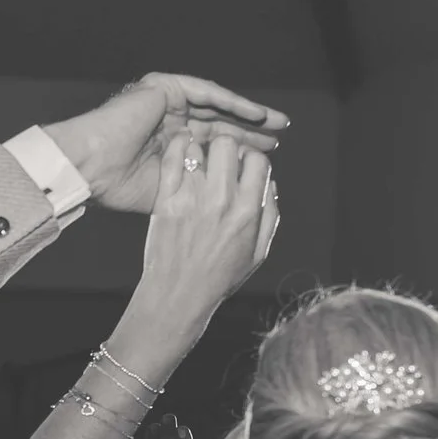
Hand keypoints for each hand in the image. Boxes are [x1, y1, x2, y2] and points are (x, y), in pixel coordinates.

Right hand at [45, 74, 288, 215]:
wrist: (91, 169)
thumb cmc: (120, 186)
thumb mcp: (171, 190)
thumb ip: (198, 184)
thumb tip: (235, 192)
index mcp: (167, 143)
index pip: (211, 145)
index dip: (239, 152)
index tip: (266, 161)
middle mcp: (169, 120)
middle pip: (219, 122)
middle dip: (250, 130)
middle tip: (279, 136)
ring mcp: (166, 102)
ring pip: (216, 105)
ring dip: (247, 114)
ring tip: (275, 123)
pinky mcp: (163, 88)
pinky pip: (205, 93)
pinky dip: (231, 102)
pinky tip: (255, 113)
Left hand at [129, 135, 278, 333]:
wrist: (178, 295)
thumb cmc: (219, 276)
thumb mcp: (257, 252)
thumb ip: (269, 216)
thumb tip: (270, 185)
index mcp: (248, 211)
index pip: (258, 160)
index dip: (251, 158)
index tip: (243, 167)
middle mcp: (222, 200)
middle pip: (228, 143)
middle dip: (227, 146)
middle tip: (220, 158)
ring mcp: (192, 198)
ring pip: (199, 146)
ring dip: (200, 148)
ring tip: (198, 158)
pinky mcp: (167, 200)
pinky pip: (172, 158)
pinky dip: (177, 146)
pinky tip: (180, 149)